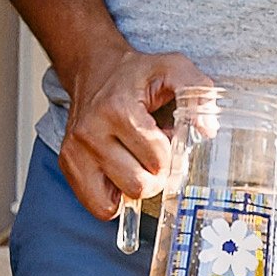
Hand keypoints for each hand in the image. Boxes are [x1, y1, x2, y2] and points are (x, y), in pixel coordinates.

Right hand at [57, 44, 210, 219]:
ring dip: (136, 186)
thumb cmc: (138, 75)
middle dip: (155, 174)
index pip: (157, 160)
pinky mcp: (68, 165)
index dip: (170, 152)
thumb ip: (197, 91)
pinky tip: (120, 173)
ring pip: (120, 201)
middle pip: (138, 185)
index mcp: (117, 109)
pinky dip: (115, 199)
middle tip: (152, 153)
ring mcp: (74, 151)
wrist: (95, 70)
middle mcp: (90, 132)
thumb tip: (208, 129)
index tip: (166, 135)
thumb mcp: (173, 68)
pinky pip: (99, 207)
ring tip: (136, 160)